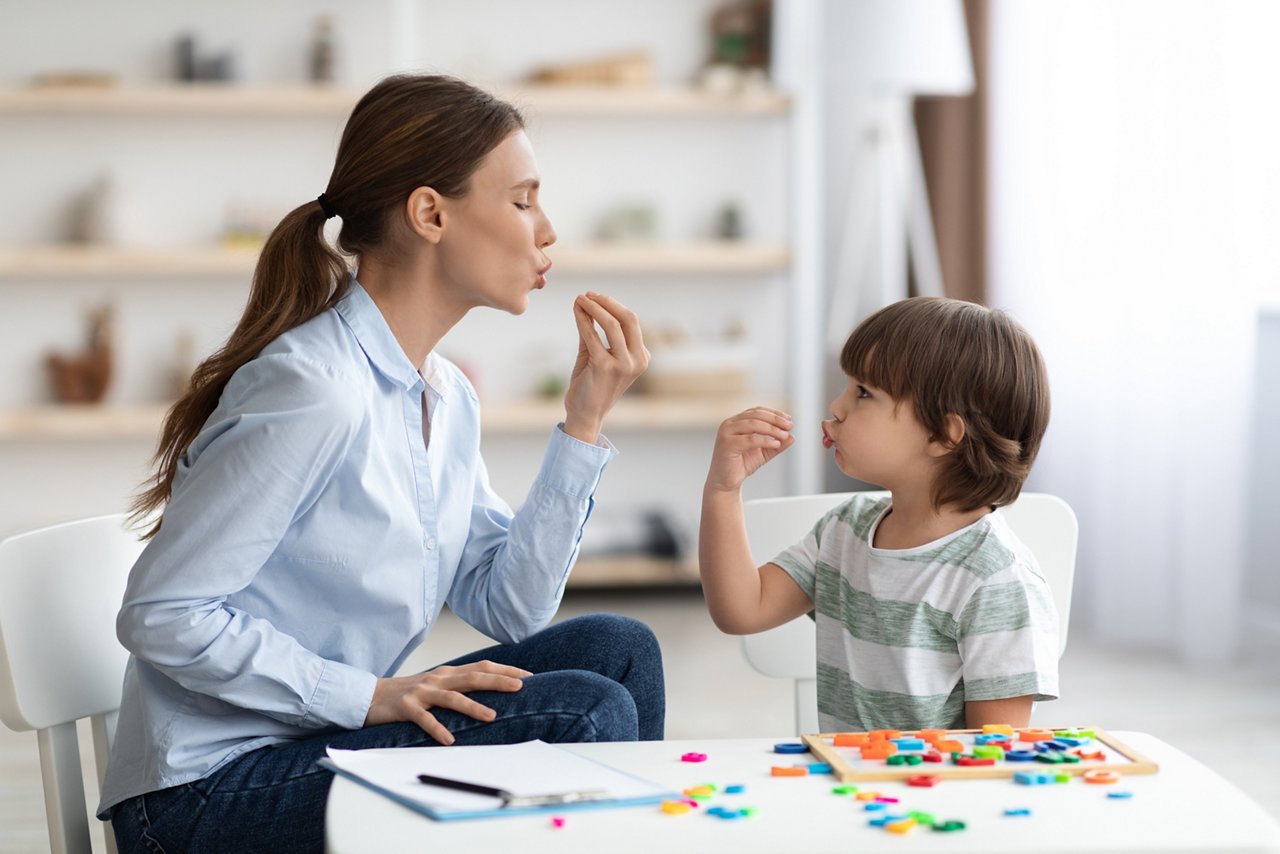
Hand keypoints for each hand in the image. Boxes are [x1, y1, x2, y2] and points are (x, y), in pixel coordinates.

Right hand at [364, 660, 530, 744]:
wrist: (372, 696)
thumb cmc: (411, 693)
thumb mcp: (438, 685)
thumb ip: (460, 685)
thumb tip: (492, 689)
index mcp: (448, 673)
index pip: (482, 667)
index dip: (505, 670)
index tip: (528, 675)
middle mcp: (438, 679)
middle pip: (472, 677)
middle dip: (498, 681)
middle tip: (520, 687)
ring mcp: (422, 692)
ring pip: (451, 697)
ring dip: (473, 706)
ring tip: (492, 716)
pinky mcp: (406, 707)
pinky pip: (424, 719)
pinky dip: (437, 728)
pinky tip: (449, 740)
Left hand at [562, 292, 648, 442]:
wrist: (584, 414)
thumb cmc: (590, 385)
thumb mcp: (596, 354)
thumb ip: (594, 331)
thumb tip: (586, 304)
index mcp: (642, 357)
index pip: (631, 322)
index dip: (612, 306)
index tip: (594, 297)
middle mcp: (638, 361)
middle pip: (628, 319)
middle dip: (607, 302)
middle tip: (588, 294)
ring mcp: (623, 365)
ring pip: (613, 324)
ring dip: (595, 308)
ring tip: (580, 298)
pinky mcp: (604, 367)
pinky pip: (593, 336)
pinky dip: (583, 320)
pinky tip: (576, 310)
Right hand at [705, 407, 794, 493]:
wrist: (726, 482)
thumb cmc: (742, 465)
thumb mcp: (764, 452)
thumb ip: (777, 444)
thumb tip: (792, 436)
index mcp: (737, 422)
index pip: (757, 411)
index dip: (775, 414)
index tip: (789, 420)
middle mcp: (730, 424)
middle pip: (756, 415)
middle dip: (775, 419)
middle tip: (789, 426)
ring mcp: (726, 433)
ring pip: (753, 424)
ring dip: (772, 429)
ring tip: (784, 435)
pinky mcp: (727, 444)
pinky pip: (749, 439)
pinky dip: (765, 440)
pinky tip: (776, 443)